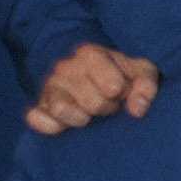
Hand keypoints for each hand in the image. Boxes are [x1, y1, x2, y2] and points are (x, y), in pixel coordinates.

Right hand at [26, 45, 158, 133]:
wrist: (85, 70)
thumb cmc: (118, 72)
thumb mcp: (139, 70)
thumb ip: (146, 85)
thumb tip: (137, 110)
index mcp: (90, 54)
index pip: (112, 86)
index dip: (122, 93)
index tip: (122, 90)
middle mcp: (65, 68)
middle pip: (92, 103)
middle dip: (106, 108)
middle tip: (108, 104)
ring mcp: (50, 87)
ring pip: (60, 109)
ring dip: (81, 119)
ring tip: (89, 114)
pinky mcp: (39, 106)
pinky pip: (35, 118)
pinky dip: (49, 125)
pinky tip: (64, 126)